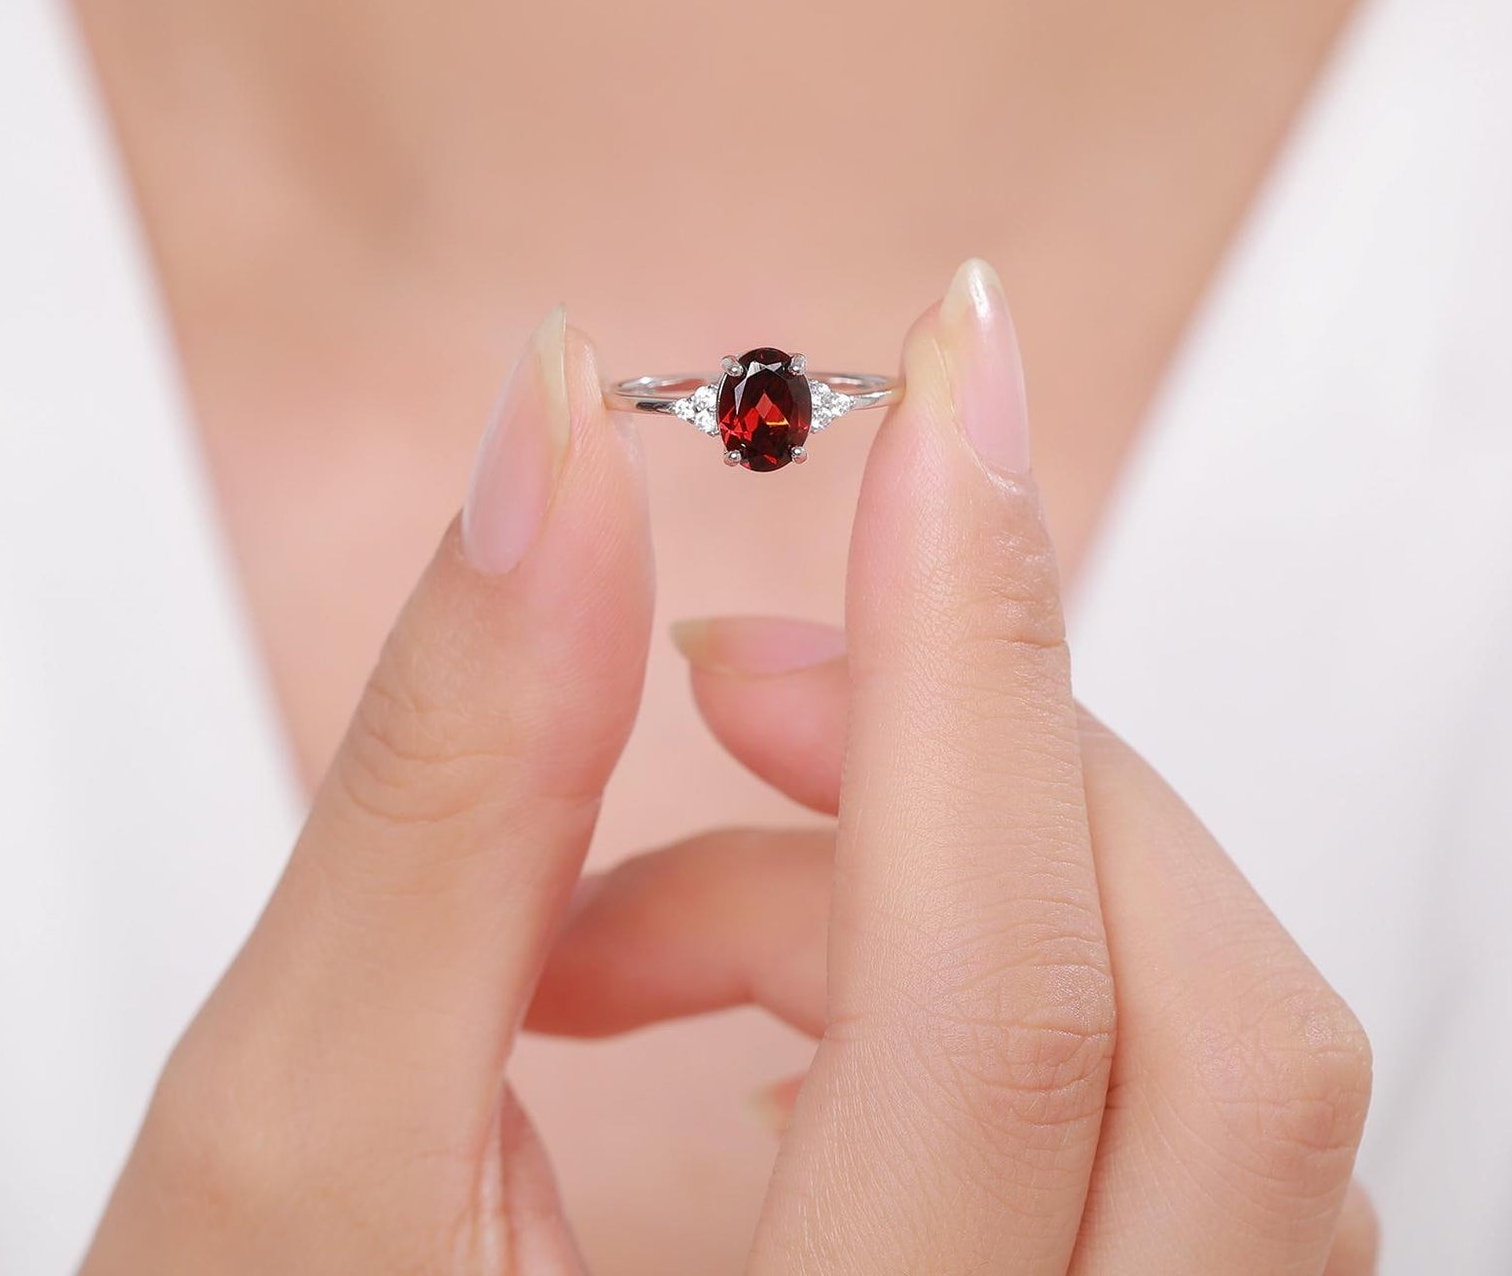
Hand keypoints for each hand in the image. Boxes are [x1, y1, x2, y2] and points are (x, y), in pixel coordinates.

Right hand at [541, 262, 1377, 1272]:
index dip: (973, 631)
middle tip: (738, 691)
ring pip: (1221, 1069)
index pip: (992, 986)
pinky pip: (1191, 1133)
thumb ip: (451, 778)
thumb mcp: (289, 1135)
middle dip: (984, 754)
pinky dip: (1008, 984)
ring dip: (972, 879)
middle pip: (1206, 1027)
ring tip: (674, 919)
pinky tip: (790, 1016)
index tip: (948, 377)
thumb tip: (558, 459)